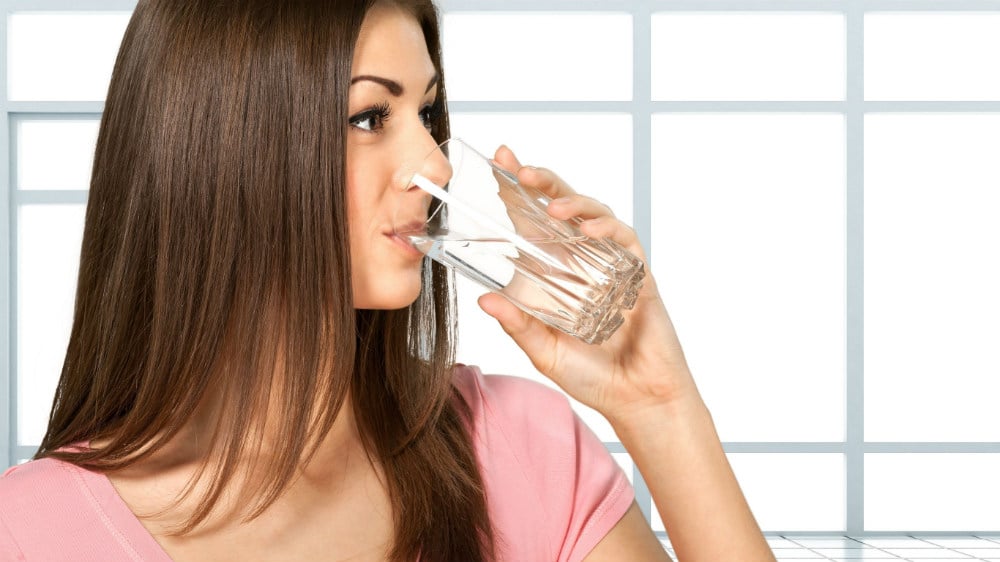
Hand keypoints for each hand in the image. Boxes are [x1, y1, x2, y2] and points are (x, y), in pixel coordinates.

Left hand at [478, 145, 699, 425]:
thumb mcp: (544, 350)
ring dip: (574, 202)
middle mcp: (582, 261)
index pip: (533, 222)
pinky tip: (590, 230)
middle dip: (542, 182)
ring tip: (552, 205)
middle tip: (519, 167)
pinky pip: (625, 241)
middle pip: (563, 207)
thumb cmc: (591, 376)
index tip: (498, 163)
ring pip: (595, 214)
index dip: (518, 192)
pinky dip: (608, 230)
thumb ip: (518, 325)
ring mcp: (612, 264)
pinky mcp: (638, 274)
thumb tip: (484, 299)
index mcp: (556, 272)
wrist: (637, 400)